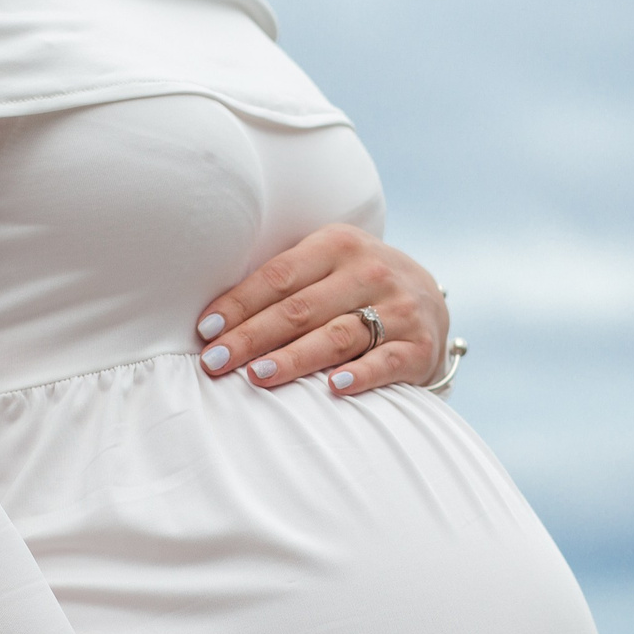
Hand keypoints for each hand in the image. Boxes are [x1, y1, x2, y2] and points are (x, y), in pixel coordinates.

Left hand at [194, 224, 448, 394]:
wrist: (427, 300)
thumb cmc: (354, 286)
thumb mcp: (326, 265)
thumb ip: (283, 283)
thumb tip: (215, 321)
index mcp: (338, 245)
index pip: (279, 276)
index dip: (240, 304)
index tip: (206, 331)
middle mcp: (369, 271)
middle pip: (300, 309)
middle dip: (253, 337)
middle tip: (216, 361)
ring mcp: (398, 308)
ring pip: (337, 336)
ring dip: (294, 358)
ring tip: (257, 376)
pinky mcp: (420, 345)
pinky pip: (386, 361)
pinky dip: (361, 375)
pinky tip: (334, 388)